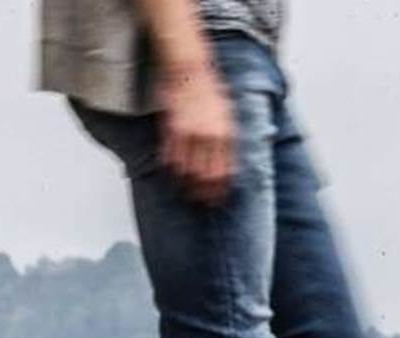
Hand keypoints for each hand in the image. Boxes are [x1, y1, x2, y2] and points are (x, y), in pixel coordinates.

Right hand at [156, 65, 235, 205]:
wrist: (189, 69)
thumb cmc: (211, 92)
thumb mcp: (229, 117)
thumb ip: (228, 141)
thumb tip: (229, 165)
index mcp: (226, 136)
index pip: (224, 172)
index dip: (220, 190)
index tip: (219, 200)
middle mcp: (208, 137)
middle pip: (206, 176)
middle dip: (204, 194)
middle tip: (202, 204)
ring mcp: (188, 134)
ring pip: (187, 170)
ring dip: (186, 186)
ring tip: (187, 195)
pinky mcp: (171, 128)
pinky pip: (170, 155)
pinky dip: (171, 169)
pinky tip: (173, 176)